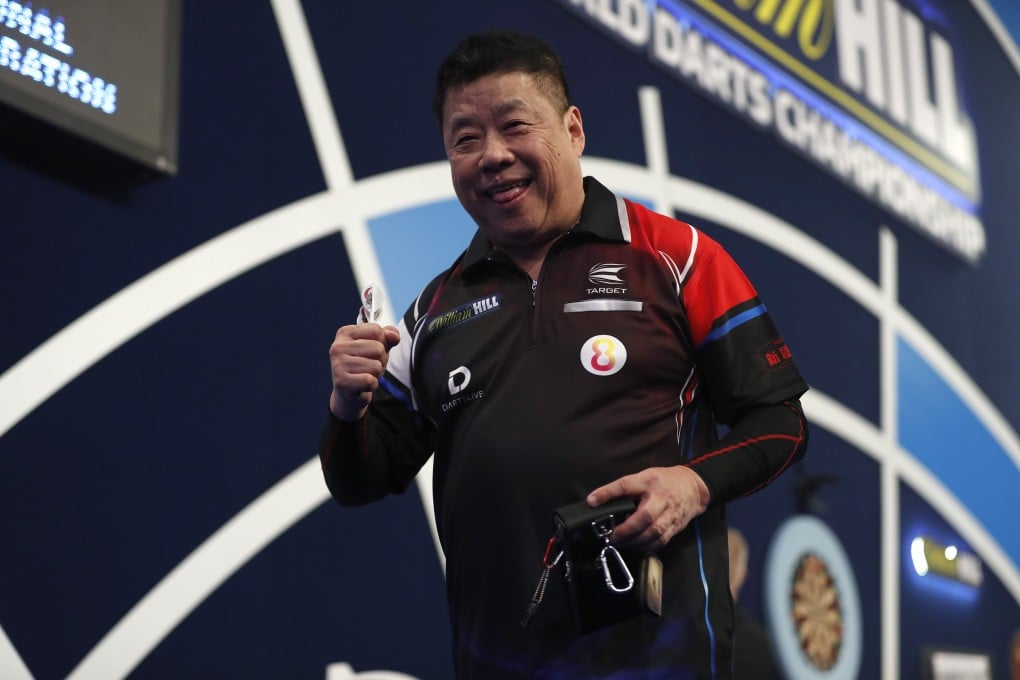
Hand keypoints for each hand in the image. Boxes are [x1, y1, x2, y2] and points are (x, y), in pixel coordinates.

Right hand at [328, 323, 399, 421]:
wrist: (348, 392)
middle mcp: (338, 347)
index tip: (372, 351)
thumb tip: (394, 335)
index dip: (382, 342)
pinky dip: (372, 385)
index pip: (376, 330)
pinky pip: (371, 381)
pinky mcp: (341, 382)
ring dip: (376, 373)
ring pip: (376, 366)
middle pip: (378, 348)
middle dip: (380, 360)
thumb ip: (388, 337)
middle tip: (369, 366)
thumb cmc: (363, 365)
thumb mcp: (377, 346)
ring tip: (365, 375)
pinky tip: (363, 384)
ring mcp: (338, 364)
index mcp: (345, 333)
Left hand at [586, 466, 710, 551]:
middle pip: (645, 517)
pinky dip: (647, 547)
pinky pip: (661, 541)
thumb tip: (595, 501)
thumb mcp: (642, 478)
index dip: (608, 493)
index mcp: (648, 482)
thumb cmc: (663, 482)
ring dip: (635, 542)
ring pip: (654, 532)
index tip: (592, 502)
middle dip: (626, 530)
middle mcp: (661, 498)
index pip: (626, 485)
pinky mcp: (676, 527)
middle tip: (611, 537)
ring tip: (621, 544)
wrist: (693, 487)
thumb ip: (623, 489)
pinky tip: (636, 547)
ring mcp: (670, 514)